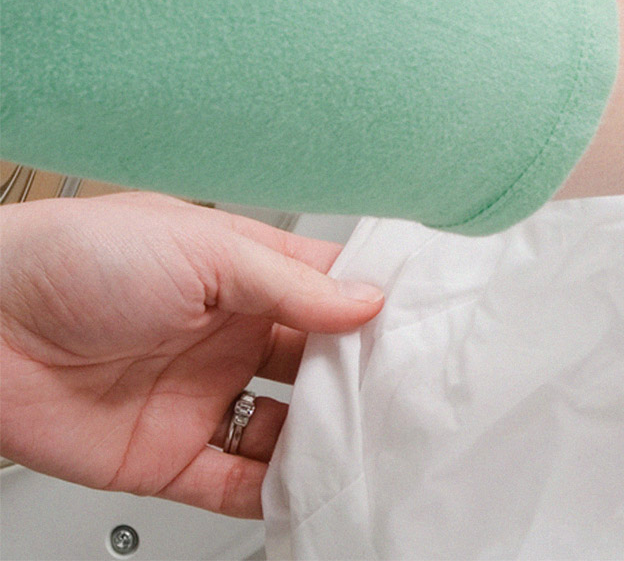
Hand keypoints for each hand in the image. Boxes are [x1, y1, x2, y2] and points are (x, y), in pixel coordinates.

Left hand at [0, 193, 381, 517]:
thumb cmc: (72, 257)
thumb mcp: (201, 248)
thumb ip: (288, 284)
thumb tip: (367, 304)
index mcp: (245, 278)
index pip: (334, 295)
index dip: (381, 311)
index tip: (430, 330)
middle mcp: (232, 338)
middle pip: (324, 369)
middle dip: (367, 384)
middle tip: (413, 398)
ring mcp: (204, 399)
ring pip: (291, 431)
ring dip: (329, 442)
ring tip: (371, 448)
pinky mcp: (170, 458)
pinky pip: (237, 485)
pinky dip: (277, 494)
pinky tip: (309, 489)